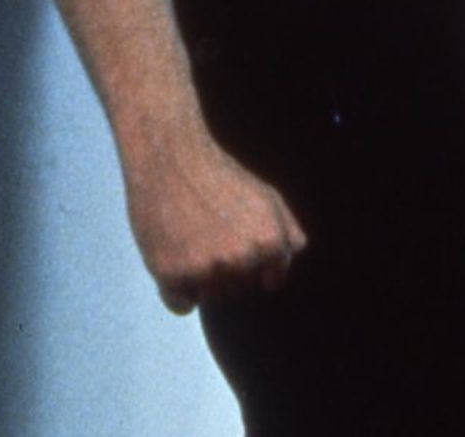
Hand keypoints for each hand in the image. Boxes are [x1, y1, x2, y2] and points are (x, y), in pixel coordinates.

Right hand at [123, 132, 307, 314]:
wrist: (171, 159)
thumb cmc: (218, 176)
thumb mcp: (267, 196)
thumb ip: (288, 231)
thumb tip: (292, 258)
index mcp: (269, 242)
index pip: (271, 281)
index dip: (257, 267)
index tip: (239, 247)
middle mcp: (241, 259)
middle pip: (239, 290)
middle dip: (228, 271)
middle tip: (209, 235)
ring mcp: (205, 269)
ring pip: (210, 297)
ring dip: (202, 280)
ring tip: (191, 241)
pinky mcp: (171, 274)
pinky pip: (182, 306)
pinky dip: (178, 292)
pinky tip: (175, 261)